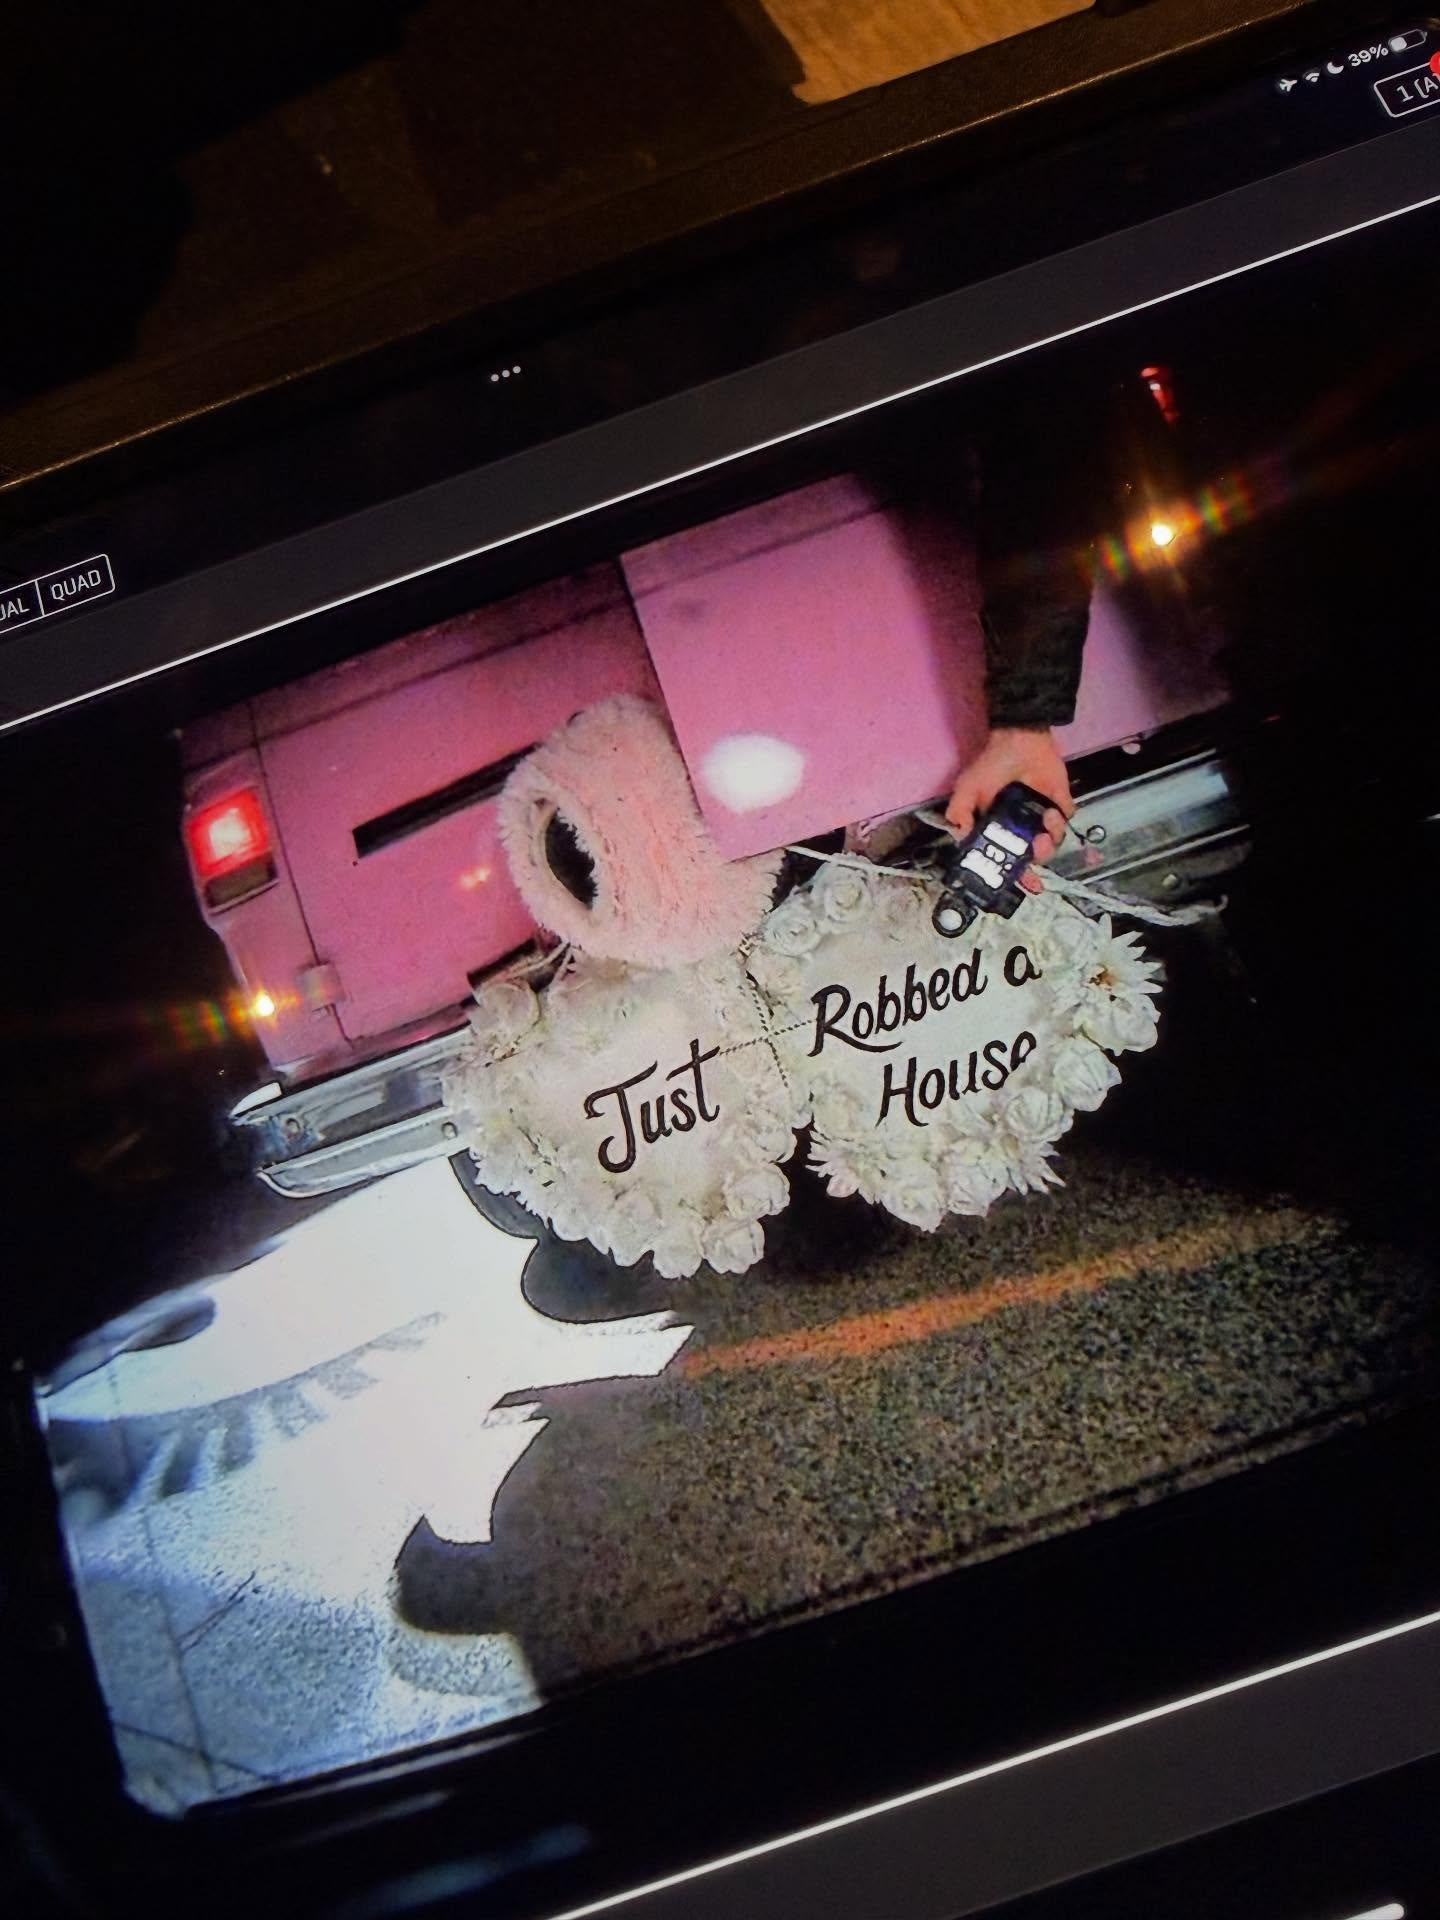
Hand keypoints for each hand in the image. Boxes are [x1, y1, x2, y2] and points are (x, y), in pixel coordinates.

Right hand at [945, 727, 1073, 892]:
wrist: (1020, 740)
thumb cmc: (991, 765)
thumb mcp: (966, 789)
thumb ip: (958, 814)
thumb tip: (961, 839)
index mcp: (999, 828)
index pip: (1008, 859)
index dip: (1016, 875)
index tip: (1025, 886)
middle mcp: (1021, 827)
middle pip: (1032, 856)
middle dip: (1036, 857)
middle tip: (1035, 846)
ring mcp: (1041, 817)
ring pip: (1052, 842)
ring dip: (1050, 837)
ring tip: (1044, 819)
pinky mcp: (1060, 804)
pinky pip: (1066, 822)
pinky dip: (1060, 821)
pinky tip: (1050, 811)